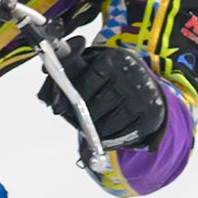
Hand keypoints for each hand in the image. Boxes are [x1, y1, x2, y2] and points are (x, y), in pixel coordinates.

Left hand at [37, 39, 168, 149]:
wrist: (147, 88)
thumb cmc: (109, 78)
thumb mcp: (91, 65)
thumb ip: (66, 67)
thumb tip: (46, 77)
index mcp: (115, 59)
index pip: (87, 80)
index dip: (70, 96)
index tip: (57, 107)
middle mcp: (133, 75)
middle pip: (97, 105)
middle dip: (81, 117)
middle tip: (76, 121)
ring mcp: (145, 96)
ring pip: (109, 123)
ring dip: (94, 130)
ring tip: (89, 128)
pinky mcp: (151, 116)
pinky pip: (123, 135)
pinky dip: (109, 139)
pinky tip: (103, 136)